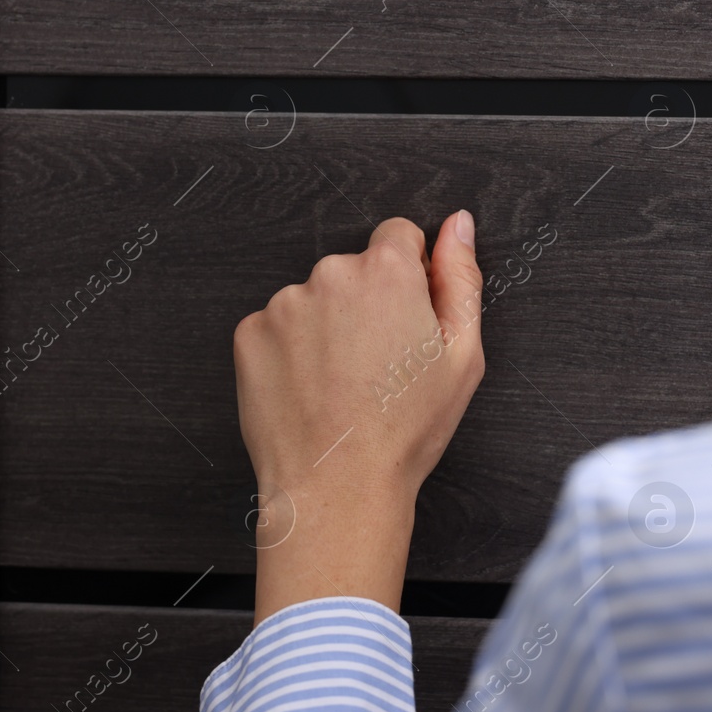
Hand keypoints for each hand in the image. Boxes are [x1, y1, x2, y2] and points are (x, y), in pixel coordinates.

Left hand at [234, 210, 484, 624]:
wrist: (337, 486)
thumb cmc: (405, 429)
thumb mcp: (461, 356)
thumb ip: (461, 278)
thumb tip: (458, 225)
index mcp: (386, 271)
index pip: (398, 236)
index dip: (409, 278)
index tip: (406, 321)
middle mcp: (329, 274)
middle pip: (353, 270)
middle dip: (365, 304)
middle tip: (378, 366)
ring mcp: (283, 303)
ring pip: (313, 301)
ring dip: (326, 328)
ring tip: (342, 386)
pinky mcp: (249, 334)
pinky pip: (277, 329)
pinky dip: (291, 353)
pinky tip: (310, 391)